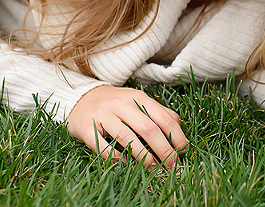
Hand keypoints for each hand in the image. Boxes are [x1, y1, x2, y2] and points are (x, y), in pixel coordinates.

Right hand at [66, 85, 188, 169]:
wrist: (80, 98)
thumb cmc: (115, 103)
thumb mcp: (137, 101)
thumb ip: (157, 111)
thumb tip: (178, 125)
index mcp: (137, 97)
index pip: (163, 117)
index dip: (176, 135)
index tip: (183, 150)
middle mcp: (121, 104)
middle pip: (147, 128)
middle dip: (163, 149)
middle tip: (171, 164)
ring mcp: (102, 115)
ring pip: (127, 137)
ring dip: (143, 156)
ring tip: (153, 167)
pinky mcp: (86, 127)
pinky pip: (102, 146)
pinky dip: (116, 157)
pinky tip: (126, 164)